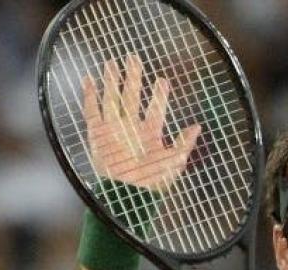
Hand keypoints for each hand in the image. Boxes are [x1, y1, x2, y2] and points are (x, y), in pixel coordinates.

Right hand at [83, 54, 200, 190]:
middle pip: (132, 97)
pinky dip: (90, 95)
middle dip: (133, 77)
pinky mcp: (97, 134)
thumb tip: (197, 125)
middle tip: (134, 57)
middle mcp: (131, 128)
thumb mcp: (173, 163)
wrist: (126, 195)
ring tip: (112, 62)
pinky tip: (90, 79)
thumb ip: (184, 144)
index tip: (163, 80)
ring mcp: (113, 129)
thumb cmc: (151, 183)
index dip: (159, 95)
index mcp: (150, 134)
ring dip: (111, 81)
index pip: (155, 109)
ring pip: (112, 99)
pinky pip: (92, 111)